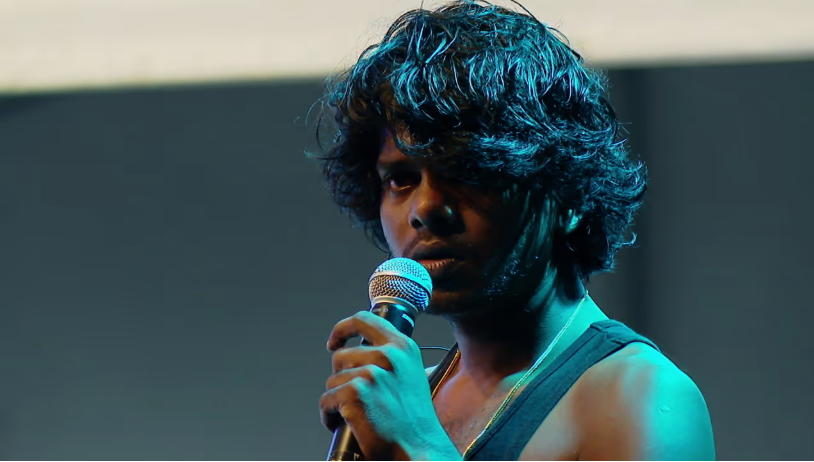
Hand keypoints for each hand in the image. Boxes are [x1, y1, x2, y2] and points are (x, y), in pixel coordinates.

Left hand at [320, 311, 458, 459]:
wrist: (419, 449)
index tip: (334, 342)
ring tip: (354, 414)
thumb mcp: (409, 375)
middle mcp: (387, 355)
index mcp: (402, 346)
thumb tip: (360, 350)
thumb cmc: (413, 420)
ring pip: (332, 381)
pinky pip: (326, 400)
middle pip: (340, 356)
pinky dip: (329, 416)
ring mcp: (370, 373)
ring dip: (337, 400)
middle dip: (341, 379)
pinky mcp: (354, 393)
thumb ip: (389, 358)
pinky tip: (342, 424)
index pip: (363, 319)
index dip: (342, 328)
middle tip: (356, 399)